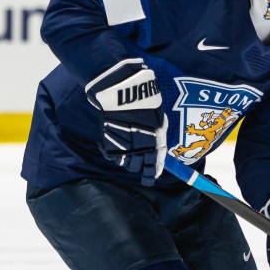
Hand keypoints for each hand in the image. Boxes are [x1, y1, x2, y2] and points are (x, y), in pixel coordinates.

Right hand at [85, 59, 166, 185]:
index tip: (153, 177)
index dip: (154, 171)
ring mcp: (126, 145)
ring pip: (127, 164)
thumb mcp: (158, 117)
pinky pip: (114, 157)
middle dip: (141, 167)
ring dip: (129, 162)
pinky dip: (116, 156)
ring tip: (129, 156)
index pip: (157, 163)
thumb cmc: (144, 100)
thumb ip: (158, 133)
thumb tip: (158, 147)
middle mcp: (143, 146)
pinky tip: (117, 150)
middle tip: (140, 165)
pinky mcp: (111, 142)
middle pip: (141, 166)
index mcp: (157, 140)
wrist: (122, 91)